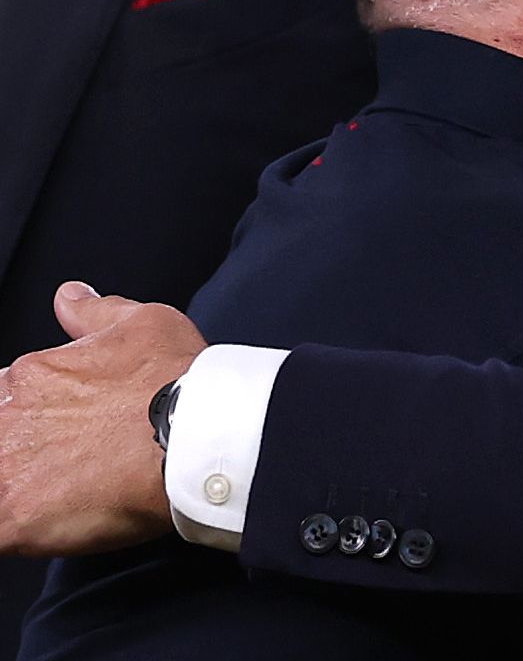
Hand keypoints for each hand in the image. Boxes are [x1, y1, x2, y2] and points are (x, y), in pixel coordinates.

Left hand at [0, 283, 204, 554]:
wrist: (199, 433)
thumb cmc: (178, 379)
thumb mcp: (144, 323)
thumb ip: (96, 311)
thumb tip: (70, 297)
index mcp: (33, 376)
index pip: (4, 397)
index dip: (29, 417)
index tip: (60, 432)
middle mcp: (10, 416)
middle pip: (1, 436)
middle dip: (24, 451)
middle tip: (68, 466)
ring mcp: (7, 468)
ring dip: (18, 486)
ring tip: (59, 495)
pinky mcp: (14, 517)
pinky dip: (12, 530)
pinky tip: (37, 529)